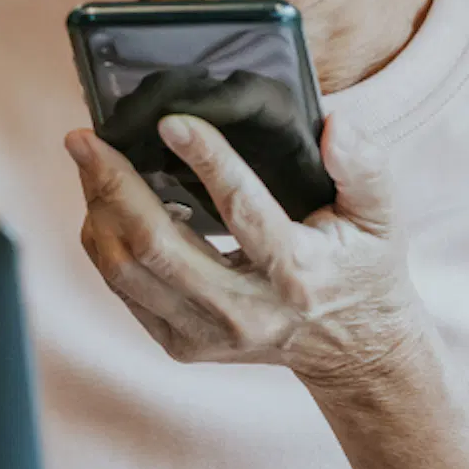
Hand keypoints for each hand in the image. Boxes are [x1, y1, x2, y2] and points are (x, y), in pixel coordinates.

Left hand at [66, 111, 426, 393]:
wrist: (352, 347)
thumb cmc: (362, 267)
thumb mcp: (382, 215)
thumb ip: (364, 167)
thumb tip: (334, 124)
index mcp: (297, 274)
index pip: (243, 212)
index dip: (206, 162)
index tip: (171, 121)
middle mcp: (246, 311)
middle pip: (156, 248)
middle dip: (113, 185)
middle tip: (86, 137)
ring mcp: (208, 334)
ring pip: (127, 271)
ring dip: (98, 211)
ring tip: (90, 162)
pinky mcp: (183, 343)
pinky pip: (124, 290)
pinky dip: (105, 242)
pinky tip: (107, 203)